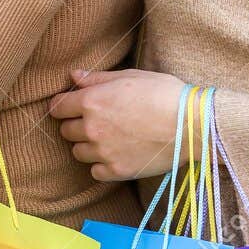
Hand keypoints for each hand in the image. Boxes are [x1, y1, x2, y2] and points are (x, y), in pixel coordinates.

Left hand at [49, 68, 187, 181]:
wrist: (191, 125)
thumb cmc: (164, 94)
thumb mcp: (130, 76)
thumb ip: (97, 78)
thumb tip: (74, 77)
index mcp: (92, 101)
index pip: (57, 107)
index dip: (62, 105)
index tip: (69, 106)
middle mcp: (92, 128)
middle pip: (66, 131)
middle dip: (76, 124)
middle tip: (97, 121)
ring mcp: (103, 152)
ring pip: (78, 152)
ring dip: (88, 145)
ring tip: (108, 138)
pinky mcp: (117, 171)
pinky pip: (95, 171)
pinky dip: (101, 165)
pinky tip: (116, 155)